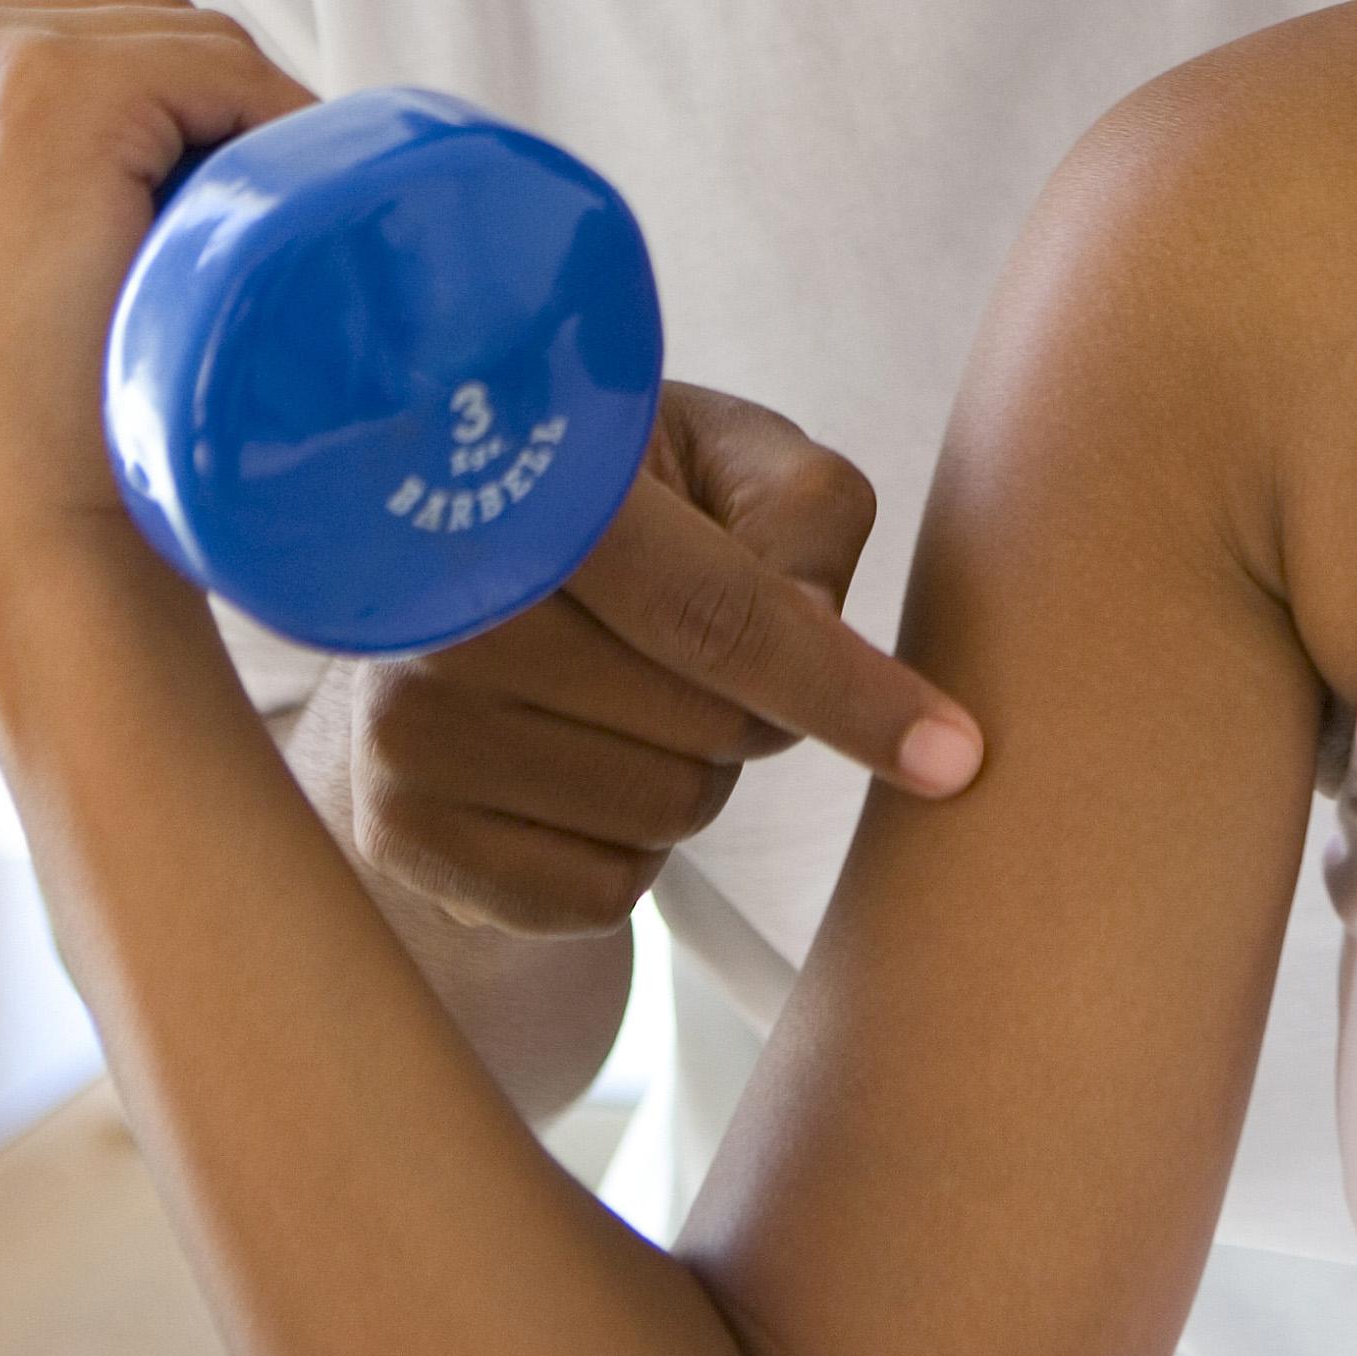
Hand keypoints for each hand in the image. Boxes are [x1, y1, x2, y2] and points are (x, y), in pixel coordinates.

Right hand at [0, 0, 318, 608]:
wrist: (15, 518)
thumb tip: (93, 92)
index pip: (45, 10)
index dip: (130, 90)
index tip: (139, 192)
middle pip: (113, 5)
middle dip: (185, 99)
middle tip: (185, 226)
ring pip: (179, 30)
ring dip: (229, 118)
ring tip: (204, 232)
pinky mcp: (53, 93)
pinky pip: (224, 66)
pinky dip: (275, 127)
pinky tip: (252, 211)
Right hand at [299, 380, 986, 936]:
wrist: (444, 594)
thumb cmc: (627, 518)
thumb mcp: (725, 462)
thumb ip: (805, 512)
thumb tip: (817, 630)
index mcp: (534, 496)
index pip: (716, 612)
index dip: (843, 684)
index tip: (953, 756)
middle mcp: (446, 613)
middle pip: (714, 728)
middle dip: (749, 708)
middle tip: (680, 652)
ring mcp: (406, 731)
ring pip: (665, 813)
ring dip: (686, 775)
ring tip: (612, 701)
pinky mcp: (403, 836)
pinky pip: (599, 893)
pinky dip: (622, 847)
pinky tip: (563, 770)